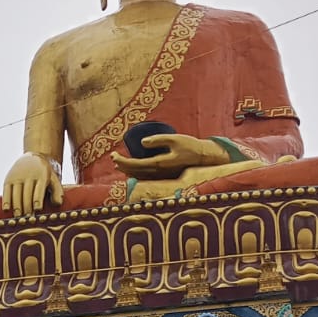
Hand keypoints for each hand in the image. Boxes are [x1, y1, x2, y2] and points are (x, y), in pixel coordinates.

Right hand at [2, 153, 63, 215]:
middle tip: (28, 220)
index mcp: (42, 176)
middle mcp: (28, 175)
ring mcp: (17, 177)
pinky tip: (7, 210)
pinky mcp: (8, 179)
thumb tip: (57, 204)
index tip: (37, 210)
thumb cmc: (46, 175)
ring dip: (17, 207)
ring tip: (19, 218)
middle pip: (26, 194)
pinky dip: (6, 200)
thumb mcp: (54, 180)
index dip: (37, 200)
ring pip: (16, 194)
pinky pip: (6, 191)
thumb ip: (58, 192)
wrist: (32, 157)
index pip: (39, 189)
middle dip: (27, 208)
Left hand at [112, 134, 229, 176]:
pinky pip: (146, 178)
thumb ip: (158, 140)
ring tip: (118, 164)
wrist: (204, 157)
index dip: (122, 161)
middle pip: (135, 172)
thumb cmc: (190, 146)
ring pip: (140, 176)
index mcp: (159, 164)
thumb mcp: (174, 139)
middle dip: (122, 165)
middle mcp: (159, 173)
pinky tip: (132, 171)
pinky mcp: (165, 176)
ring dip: (128, 171)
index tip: (113, 155)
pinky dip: (136, 174)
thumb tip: (142, 143)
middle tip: (113, 157)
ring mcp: (162, 176)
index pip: (135, 165)